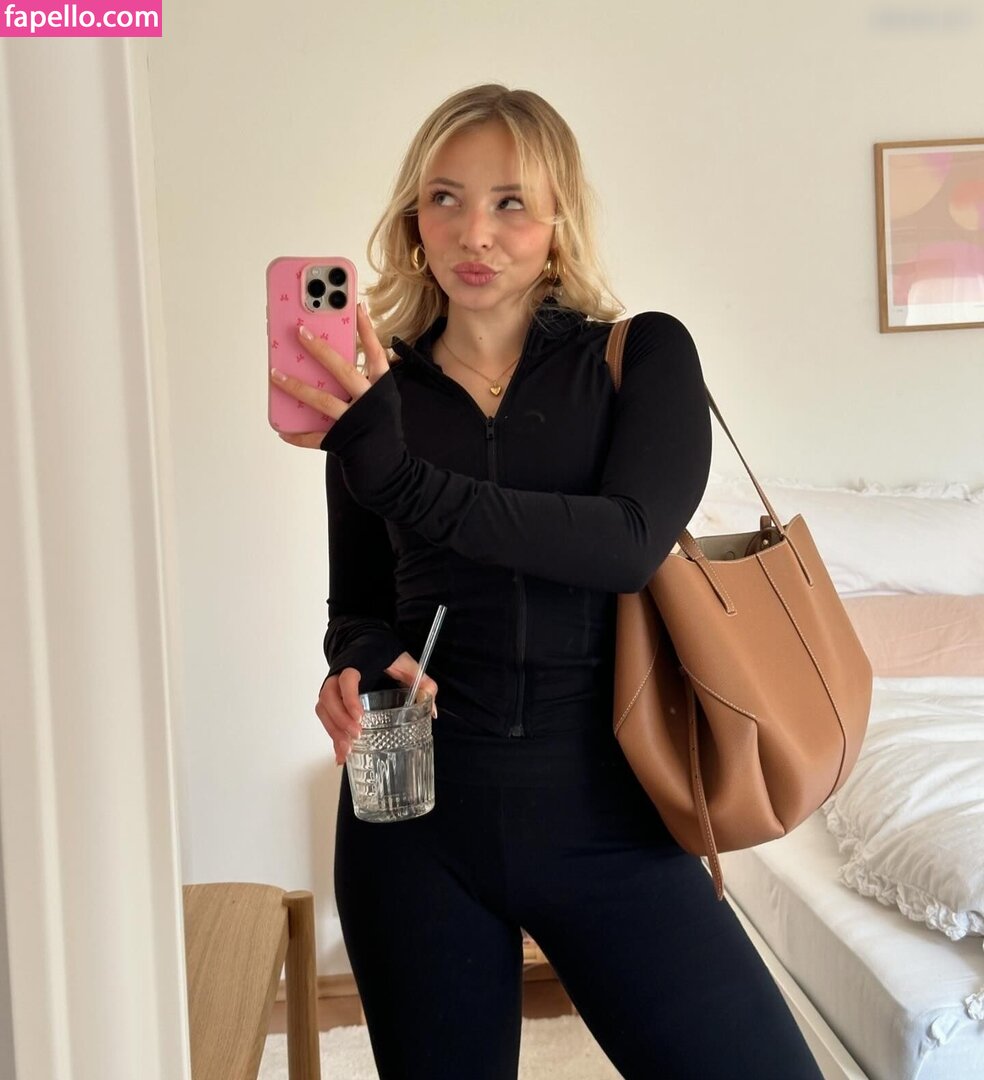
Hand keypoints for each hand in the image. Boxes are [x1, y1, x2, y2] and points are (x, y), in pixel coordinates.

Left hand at [271, 303, 391, 449]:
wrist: (390, 469)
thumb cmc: (381, 431)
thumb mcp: (380, 401)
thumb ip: (361, 381)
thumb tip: (328, 359)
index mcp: (382, 388)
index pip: (375, 353)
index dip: (366, 330)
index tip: (355, 306)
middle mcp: (370, 402)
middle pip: (343, 370)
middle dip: (320, 349)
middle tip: (299, 331)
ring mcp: (356, 422)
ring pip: (323, 400)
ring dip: (296, 387)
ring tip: (275, 374)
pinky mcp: (343, 442)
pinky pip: (315, 437)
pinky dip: (297, 434)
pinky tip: (282, 429)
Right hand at [316, 652, 439, 765]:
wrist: (363, 639)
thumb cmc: (382, 650)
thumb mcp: (405, 663)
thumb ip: (422, 682)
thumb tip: (432, 710)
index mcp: (357, 663)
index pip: (347, 679)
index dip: (350, 698)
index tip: (360, 717)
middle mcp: (338, 673)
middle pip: (329, 698)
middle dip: (340, 720)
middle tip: (357, 736)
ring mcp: (332, 685)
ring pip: (324, 709)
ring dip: (333, 730)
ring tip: (347, 750)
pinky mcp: (331, 697)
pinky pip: (325, 716)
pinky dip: (331, 734)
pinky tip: (340, 752)